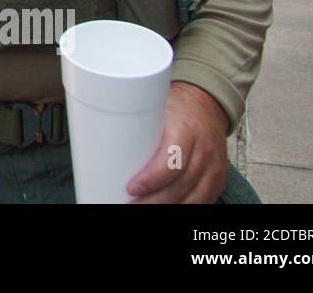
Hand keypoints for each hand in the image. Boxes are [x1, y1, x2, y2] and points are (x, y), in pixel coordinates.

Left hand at [127, 81, 229, 202]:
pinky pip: (204, 200)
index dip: (152, 178)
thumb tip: (95, 138)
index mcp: (185, 128)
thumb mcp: (154, 108)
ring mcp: (213, 166)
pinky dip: (185, 207)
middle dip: (154, 200)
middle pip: (181, 184)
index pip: (172, 159)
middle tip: (129, 204)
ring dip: (167, 207)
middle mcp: (203, 149)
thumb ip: (134, 125)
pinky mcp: (217, 178)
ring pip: (193, 197)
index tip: (131, 187)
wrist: (204, 104)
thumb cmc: (172, 107)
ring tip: (142, 208)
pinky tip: (167, 208)